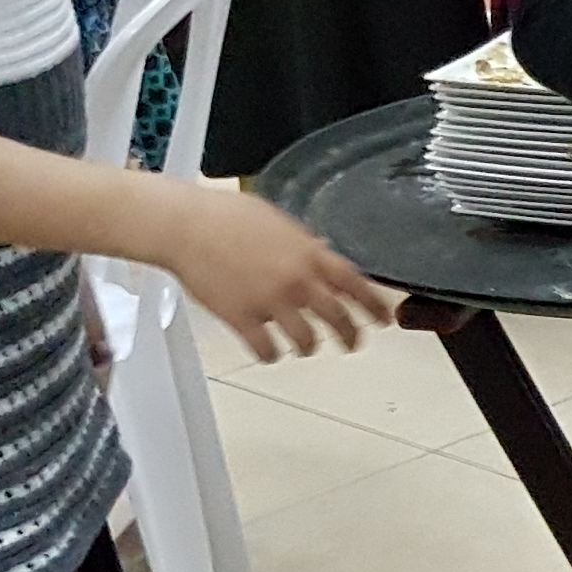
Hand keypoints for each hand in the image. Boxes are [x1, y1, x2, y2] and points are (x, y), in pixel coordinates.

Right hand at [155, 188, 394, 358]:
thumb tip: (322, 251)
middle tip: (353, 343)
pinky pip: (266, 349)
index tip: (385, 318)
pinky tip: (270, 352)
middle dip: (351, 335)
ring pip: (305, 339)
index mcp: (310, 254)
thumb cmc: (226, 216)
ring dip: (309, 346)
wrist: (186, 226)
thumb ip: (304, 243)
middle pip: (338, 318)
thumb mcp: (279, 222)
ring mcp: (270, 302)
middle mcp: (297, 281)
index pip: (356, 284)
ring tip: (306, 347)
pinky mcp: (241, 319)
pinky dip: (271, 354)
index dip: (375, 304)